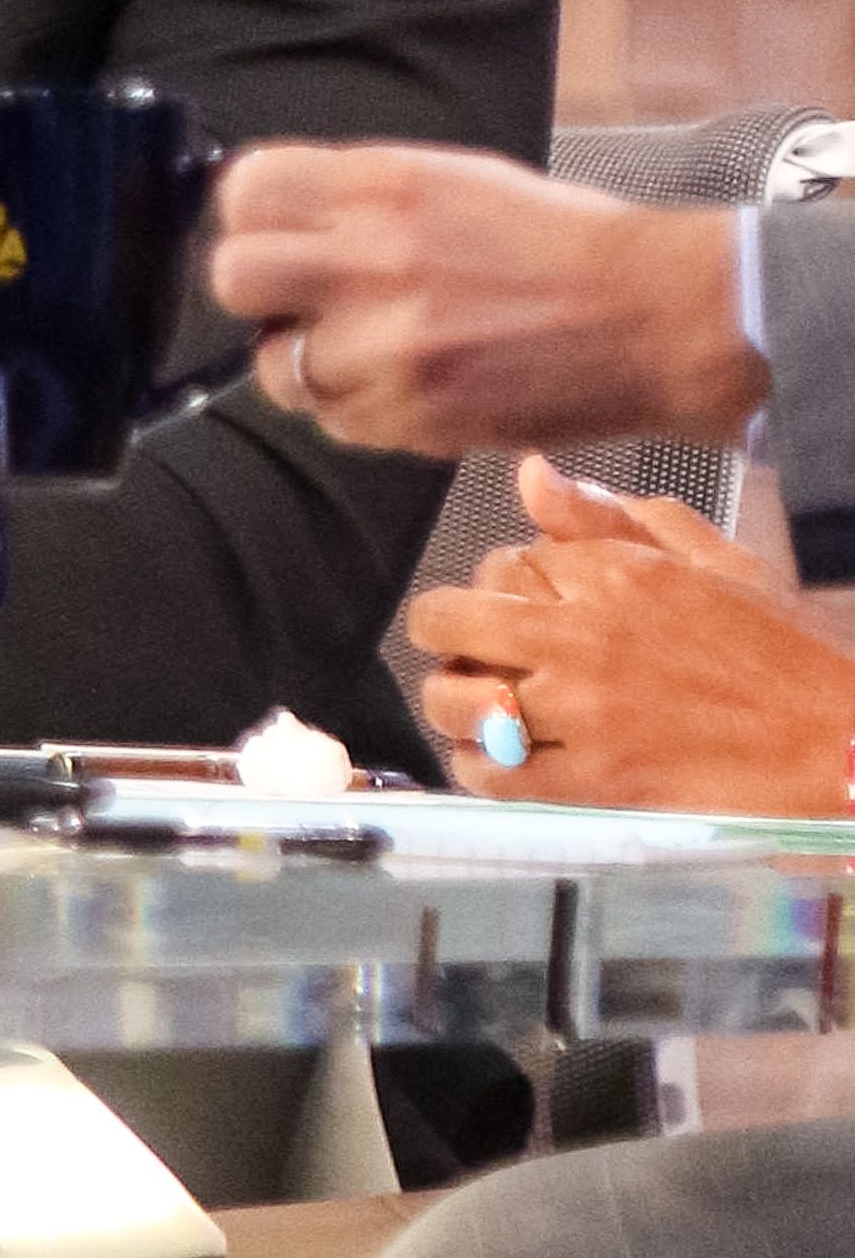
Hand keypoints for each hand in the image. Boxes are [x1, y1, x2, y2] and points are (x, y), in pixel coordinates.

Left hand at [209, 142, 766, 456]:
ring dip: (306, 363)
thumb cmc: (559, 244)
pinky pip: (335, 421)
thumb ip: (358, 197)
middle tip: (299, 301)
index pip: (246, 191)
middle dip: (259, 294)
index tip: (269, 232)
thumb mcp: (452, 180)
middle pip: (233, 278)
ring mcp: (388, 345)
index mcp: (384, 186)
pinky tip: (407, 384)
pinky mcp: (412, 414)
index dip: (249, 216)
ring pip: (276, 367)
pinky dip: (356, 409)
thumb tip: (280, 217)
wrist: (653, 315)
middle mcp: (374, 260)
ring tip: (366, 350)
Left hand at [409, 482, 854, 815]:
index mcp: (617, 572)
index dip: (500, 583)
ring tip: (478, 707)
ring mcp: (586, 712)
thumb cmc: (792, 653)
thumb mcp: (717, 562)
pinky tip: (499, 761)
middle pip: (449, 619)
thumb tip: (531, 474)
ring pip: (458, 699)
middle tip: (467, 650)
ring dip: (453, 702)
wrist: (848, 743)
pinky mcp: (599, 782)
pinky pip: (496, 775)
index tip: (520, 604)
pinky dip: (480, 769)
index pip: (501, 560)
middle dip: (443, 631)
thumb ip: (615, 519)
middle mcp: (586, 634)